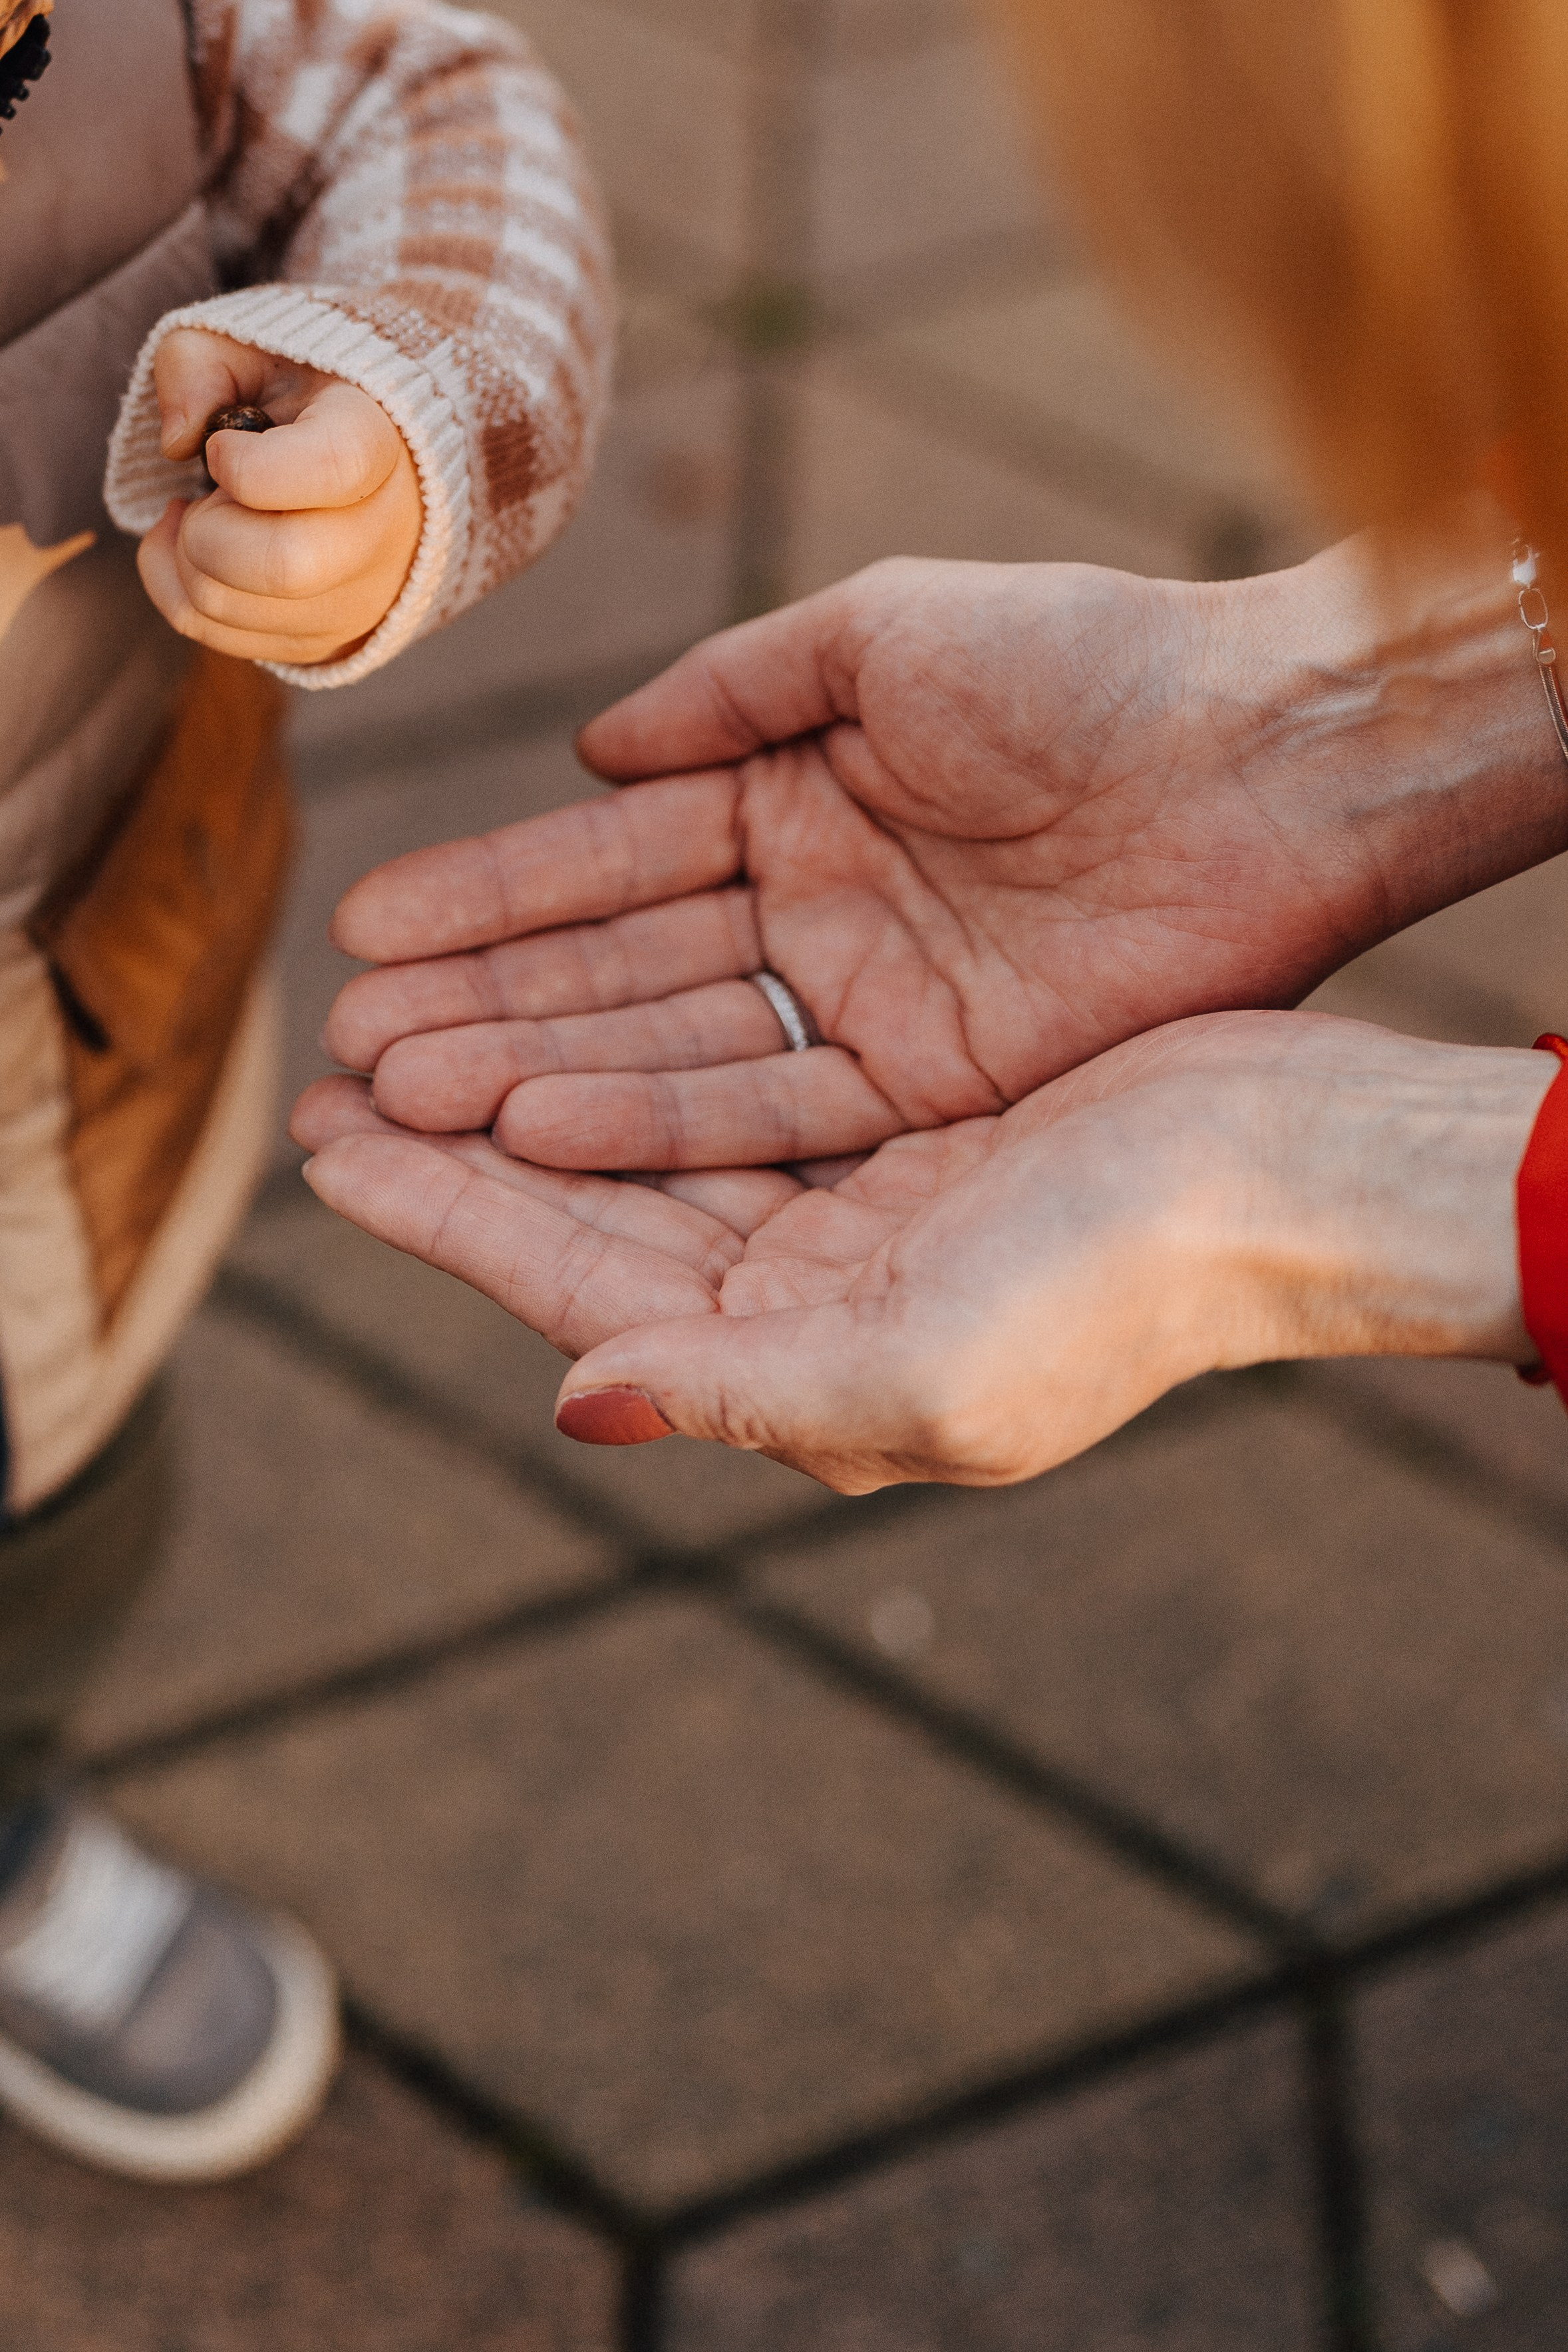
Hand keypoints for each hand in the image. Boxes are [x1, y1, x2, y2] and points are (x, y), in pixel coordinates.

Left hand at [137, 329, 421, 666]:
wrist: (367, 468)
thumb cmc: (301, 402)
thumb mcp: (251, 349)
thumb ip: (197, 363)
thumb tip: (176, 441)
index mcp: (380, 445)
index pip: (329, 470)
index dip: (247, 464)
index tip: (223, 448)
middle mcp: (384, 536)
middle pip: (281, 565)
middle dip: (206, 527)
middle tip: (207, 494)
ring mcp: (357, 602)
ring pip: (228, 607)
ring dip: (182, 555)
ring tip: (204, 513)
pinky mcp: (321, 642)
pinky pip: (215, 636)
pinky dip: (175, 588)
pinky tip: (196, 548)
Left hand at [291, 1014, 1550, 1492]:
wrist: (1285, 1178)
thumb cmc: (1123, 1288)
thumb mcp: (926, 1368)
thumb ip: (742, 1391)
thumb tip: (571, 1402)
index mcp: (797, 1369)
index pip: (579, 1285)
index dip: (445, 1218)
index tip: (329, 1149)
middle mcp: (808, 1297)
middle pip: (592, 1205)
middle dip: (462, 1140)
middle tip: (339, 1069)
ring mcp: (851, 1210)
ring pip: (647, 1130)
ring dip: (539, 1068)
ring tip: (425, 1016)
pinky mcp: (897, 1121)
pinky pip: (732, 1072)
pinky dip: (646, 1034)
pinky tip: (579, 994)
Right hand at [320, 536, 1559, 1170]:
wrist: (1269, 753)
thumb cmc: (1088, 659)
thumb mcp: (882, 633)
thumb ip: (732, 692)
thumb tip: (592, 752)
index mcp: (790, 797)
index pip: (610, 863)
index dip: (489, 898)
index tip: (369, 934)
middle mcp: (814, 914)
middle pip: (623, 973)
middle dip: (488, 1008)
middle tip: (354, 1051)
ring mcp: (869, 1005)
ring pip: (677, 1053)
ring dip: (545, 1077)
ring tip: (412, 1101)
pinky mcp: (937, 1084)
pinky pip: (780, 1110)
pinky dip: (667, 1122)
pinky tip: (547, 1133)